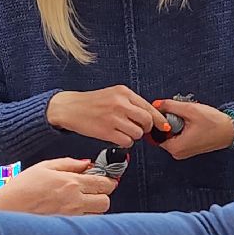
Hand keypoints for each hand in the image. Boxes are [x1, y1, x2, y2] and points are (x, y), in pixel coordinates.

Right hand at [0, 158, 114, 215]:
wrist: (6, 209)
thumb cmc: (22, 187)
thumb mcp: (44, 166)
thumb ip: (69, 163)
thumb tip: (87, 163)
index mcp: (71, 183)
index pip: (104, 183)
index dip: (108, 180)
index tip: (103, 178)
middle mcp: (74, 201)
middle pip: (106, 201)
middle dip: (103, 195)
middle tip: (92, 191)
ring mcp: (71, 217)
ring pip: (98, 214)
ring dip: (94, 207)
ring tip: (80, 202)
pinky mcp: (66, 227)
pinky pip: (85, 223)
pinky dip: (85, 217)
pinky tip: (72, 211)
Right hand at [47, 85, 168, 145]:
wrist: (69, 108)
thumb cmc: (91, 103)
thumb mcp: (113, 95)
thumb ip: (131, 103)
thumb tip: (151, 116)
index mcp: (123, 92)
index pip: (149, 107)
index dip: (159, 119)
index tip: (164, 126)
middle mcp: (120, 103)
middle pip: (147, 121)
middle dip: (146, 128)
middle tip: (139, 129)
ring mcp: (113, 117)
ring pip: (138, 133)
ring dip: (134, 136)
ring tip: (123, 132)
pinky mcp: (106, 131)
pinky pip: (127, 141)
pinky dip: (125, 142)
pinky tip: (117, 137)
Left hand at [153, 98, 233, 158]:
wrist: (232, 130)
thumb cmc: (215, 123)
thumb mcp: (190, 110)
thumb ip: (170, 106)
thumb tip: (156, 104)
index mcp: (175, 148)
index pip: (155, 133)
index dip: (161, 119)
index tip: (170, 112)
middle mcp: (177, 153)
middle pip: (163, 133)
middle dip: (170, 120)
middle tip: (183, 115)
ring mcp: (182, 152)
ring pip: (171, 133)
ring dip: (177, 122)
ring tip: (190, 118)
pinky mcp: (188, 148)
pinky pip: (178, 135)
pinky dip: (182, 127)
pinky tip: (192, 122)